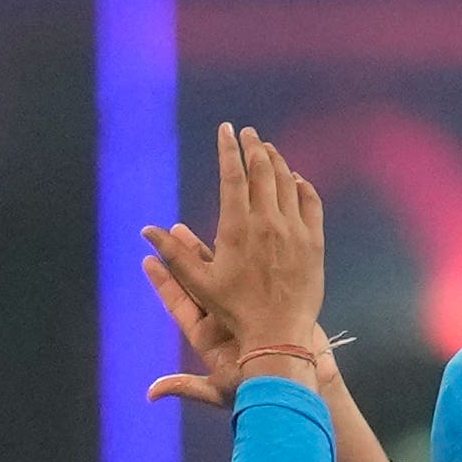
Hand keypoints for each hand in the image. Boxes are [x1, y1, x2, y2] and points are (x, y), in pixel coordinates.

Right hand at [141, 123, 324, 369]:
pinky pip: (311, 204)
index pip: (233, 175)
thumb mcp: (200, 282)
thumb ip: (174, 253)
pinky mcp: (314, 243)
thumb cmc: (235, 309)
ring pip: (287, 184)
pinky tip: (297, 179)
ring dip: (277, 162)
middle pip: (262, 172)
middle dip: (254, 147)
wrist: (279, 332)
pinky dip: (303, 187)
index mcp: (237, 227)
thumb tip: (147, 232)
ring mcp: (295, 231)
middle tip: (249, 133)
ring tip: (268, 149)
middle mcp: (268, 223)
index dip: (228, 149)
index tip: (226, 130)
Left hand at [143, 233, 336, 408]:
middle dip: (184, 257)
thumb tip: (152, 393)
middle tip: (173, 231)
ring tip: (197, 229)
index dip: (165, 283)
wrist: (301, 385)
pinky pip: (251, 277)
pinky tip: (238, 239)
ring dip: (210, 252)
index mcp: (207, 339)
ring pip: (224, 276)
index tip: (149, 259)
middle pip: (199, 283)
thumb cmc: (262, 391)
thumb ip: (189, 388)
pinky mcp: (268, 306)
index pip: (180, 305)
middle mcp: (223, 322)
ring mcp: (246, 312)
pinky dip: (243, 260)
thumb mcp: (222, 391)